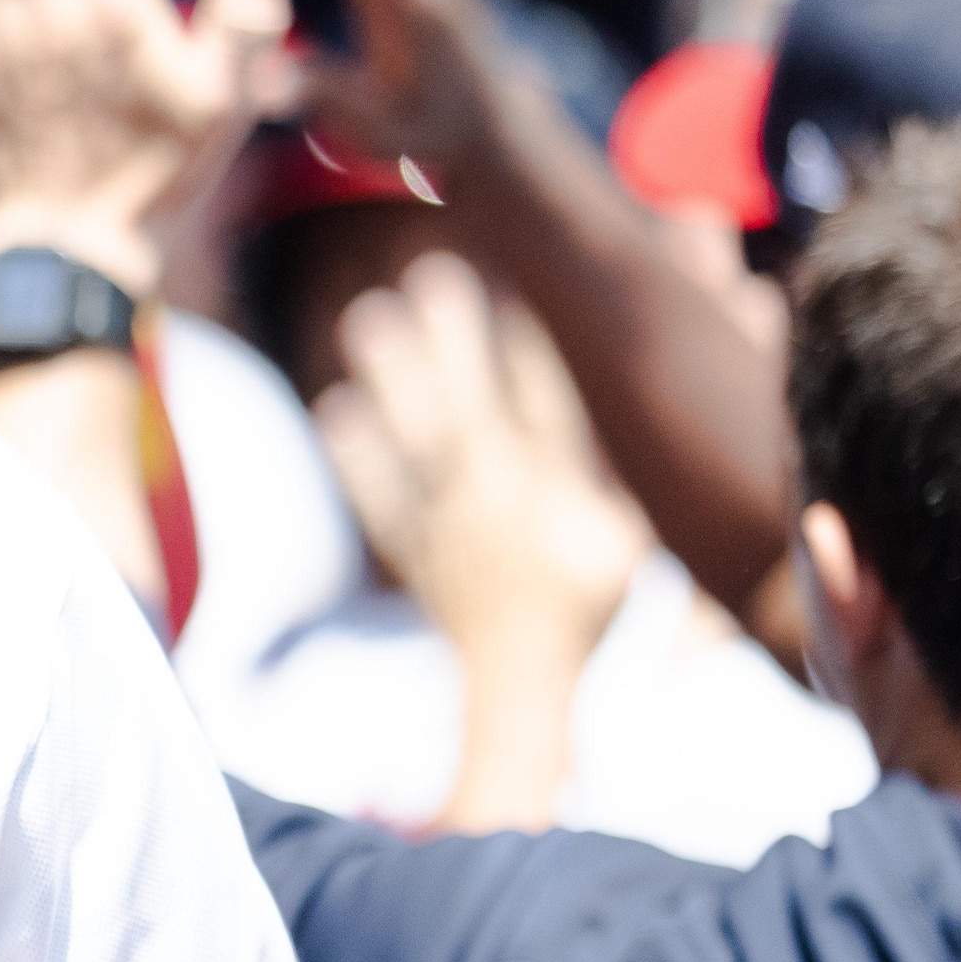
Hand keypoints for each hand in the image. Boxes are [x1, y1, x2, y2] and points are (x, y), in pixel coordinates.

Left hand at [320, 251, 647, 655]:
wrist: (524, 686)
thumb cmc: (585, 606)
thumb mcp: (624, 545)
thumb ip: (614, 480)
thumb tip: (617, 434)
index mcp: (565, 501)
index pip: (546, 410)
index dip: (524, 350)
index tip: (502, 290)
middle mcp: (506, 508)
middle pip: (477, 410)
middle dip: (453, 342)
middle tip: (428, 275)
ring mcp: (453, 529)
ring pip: (423, 444)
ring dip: (398, 381)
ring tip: (370, 315)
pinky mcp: (413, 551)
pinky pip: (383, 503)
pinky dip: (360, 459)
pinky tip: (336, 410)